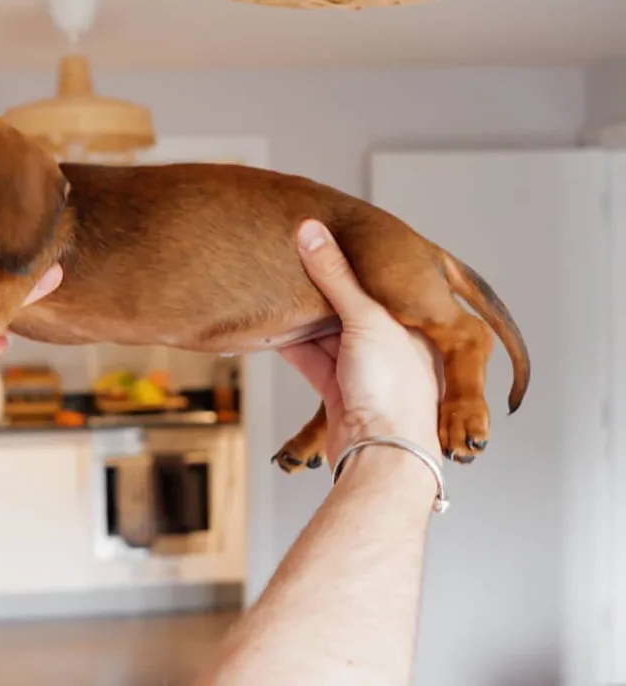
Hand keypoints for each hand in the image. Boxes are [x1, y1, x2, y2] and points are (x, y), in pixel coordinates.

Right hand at [278, 221, 441, 467]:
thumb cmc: (392, 391)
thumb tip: (311, 230)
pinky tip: (272, 331)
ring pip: (328, 335)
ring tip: (274, 291)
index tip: (318, 242)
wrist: (381, 455)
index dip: (346, 263)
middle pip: (349, 308)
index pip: (375, 283)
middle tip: (288, 262)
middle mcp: (393, 346)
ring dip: (301, 319)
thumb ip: (335, 275)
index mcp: (413, 323)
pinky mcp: (342, 394)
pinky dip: (294, 346)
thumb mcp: (366, 318)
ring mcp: (366, 371)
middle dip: (318, 290)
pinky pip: (314, 361)